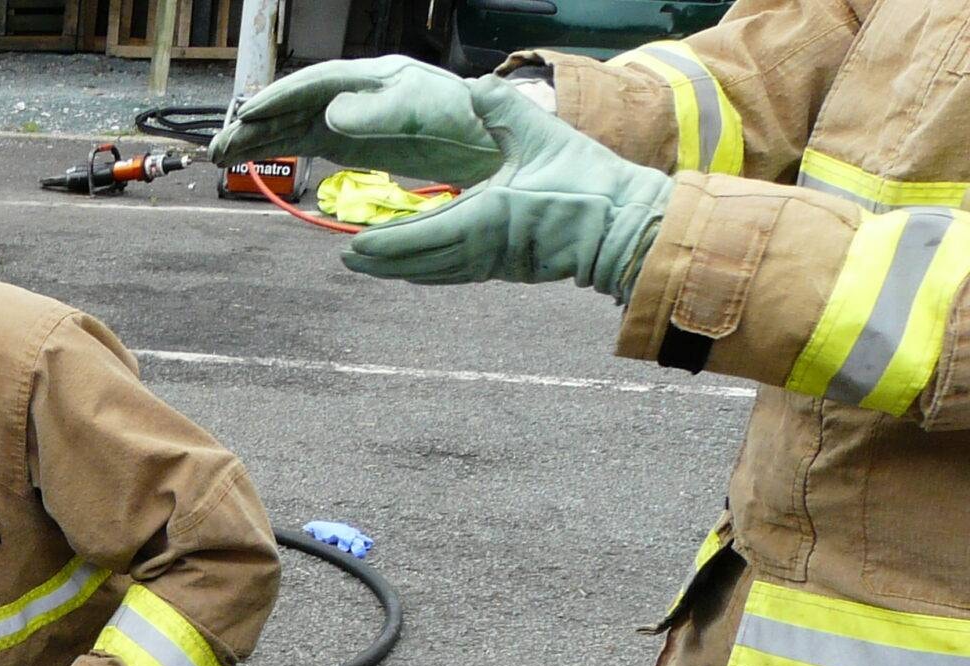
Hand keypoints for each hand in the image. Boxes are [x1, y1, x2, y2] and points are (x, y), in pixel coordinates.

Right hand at [212, 55, 505, 184]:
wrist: (489, 143)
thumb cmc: (463, 121)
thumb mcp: (422, 114)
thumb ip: (377, 114)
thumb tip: (330, 115)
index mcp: (373, 77)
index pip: (317, 84)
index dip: (281, 98)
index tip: (248, 113)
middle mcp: (355, 93)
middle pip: (295, 105)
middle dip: (255, 124)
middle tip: (218, 147)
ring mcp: (350, 118)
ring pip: (293, 126)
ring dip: (256, 141)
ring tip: (218, 156)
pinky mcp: (351, 143)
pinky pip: (304, 144)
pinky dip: (276, 151)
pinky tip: (249, 160)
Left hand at [344, 77, 671, 297]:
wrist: (623, 226)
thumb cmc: (585, 181)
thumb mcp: (539, 133)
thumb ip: (500, 107)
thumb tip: (471, 86)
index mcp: (484, 217)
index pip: (421, 235)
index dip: (384, 243)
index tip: (353, 245)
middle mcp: (481, 249)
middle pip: (418, 261)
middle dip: (380, 261)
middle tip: (348, 259)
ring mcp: (493, 263)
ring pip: (434, 272)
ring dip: (400, 270)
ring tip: (370, 266)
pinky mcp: (507, 269)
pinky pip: (455, 274)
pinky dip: (429, 272)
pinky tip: (416, 270)